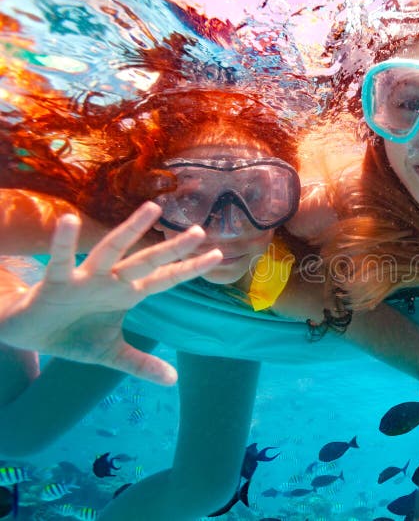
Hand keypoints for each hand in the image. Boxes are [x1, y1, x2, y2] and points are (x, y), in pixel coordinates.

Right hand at [0, 202, 221, 384]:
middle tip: (199, 231)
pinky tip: (69, 221)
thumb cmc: (73, 334)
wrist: (29, 335)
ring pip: (112, 250)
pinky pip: (60, 260)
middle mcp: (112, 280)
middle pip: (147, 261)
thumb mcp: (110, 354)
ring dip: (131, 230)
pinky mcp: (56, 282)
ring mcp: (86, 278)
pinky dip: (63, 242)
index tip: (218, 255)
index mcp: (127, 293)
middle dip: (172, 248)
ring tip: (151, 209)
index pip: (166, 279)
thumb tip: (173, 380)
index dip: (190, 269)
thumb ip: (141, 364)